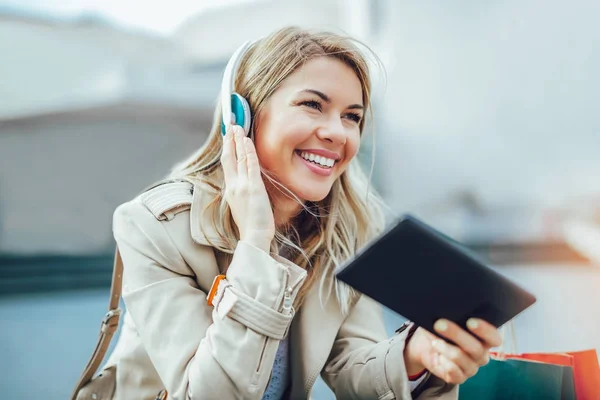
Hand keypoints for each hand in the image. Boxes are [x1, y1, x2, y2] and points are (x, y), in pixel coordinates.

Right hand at [220, 125, 274, 251]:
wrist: (254, 236)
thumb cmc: (252, 224)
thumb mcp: (243, 205)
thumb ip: (242, 192)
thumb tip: (245, 184)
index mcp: (231, 190)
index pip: (228, 164)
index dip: (228, 149)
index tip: (228, 137)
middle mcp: (234, 185)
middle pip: (229, 157)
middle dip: (230, 140)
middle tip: (231, 125)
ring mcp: (242, 185)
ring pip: (239, 157)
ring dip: (238, 140)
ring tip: (238, 127)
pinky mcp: (253, 187)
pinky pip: (250, 164)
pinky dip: (248, 151)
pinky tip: (247, 140)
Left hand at [403, 318, 502, 383]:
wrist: (426, 344)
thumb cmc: (440, 328)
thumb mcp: (447, 319)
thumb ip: (454, 315)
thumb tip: (449, 307)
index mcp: (484, 339)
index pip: (494, 338)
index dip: (486, 331)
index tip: (471, 321)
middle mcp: (481, 355)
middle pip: (476, 348)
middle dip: (456, 334)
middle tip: (439, 324)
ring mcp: (471, 368)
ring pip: (461, 358)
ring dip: (445, 348)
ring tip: (434, 341)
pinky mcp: (459, 377)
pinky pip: (454, 372)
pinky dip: (444, 362)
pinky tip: (438, 356)